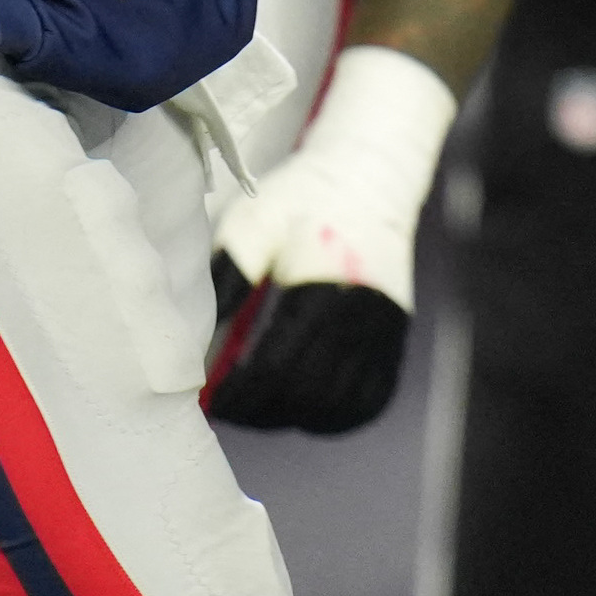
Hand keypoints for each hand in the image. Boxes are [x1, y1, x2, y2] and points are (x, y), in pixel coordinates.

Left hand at [208, 46, 454, 434]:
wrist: (367, 178)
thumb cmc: (299, 200)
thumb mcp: (252, 223)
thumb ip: (227, 280)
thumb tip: (200, 345)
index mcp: (320, 285)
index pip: (276, 366)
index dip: (239, 393)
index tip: (210, 398)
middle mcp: (360, 315)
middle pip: (305, 396)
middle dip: (258, 411)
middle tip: (227, 406)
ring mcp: (384, 332)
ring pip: (336, 408)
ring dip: (291, 417)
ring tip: (258, 406)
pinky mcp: (395, 340)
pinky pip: (365, 402)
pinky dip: (331, 417)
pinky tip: (301, 405)